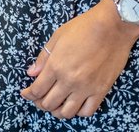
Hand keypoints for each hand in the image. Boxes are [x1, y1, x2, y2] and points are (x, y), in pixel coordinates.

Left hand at [21, 0, 138, 119]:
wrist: (113, 26)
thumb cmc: (83, 27)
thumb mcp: (57, 37)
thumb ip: (43, 57)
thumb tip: (32, 73)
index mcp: (56, 66)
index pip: (37, 90)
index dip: (28, 94)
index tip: (26, 93)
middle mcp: (69, 80)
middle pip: (49, 104)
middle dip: (40, 103)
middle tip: (39, 98)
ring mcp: (86, 88)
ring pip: (67, 112)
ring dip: (57, 111)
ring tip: (56, 104)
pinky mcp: (101, 91)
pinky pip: (87, 111)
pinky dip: (78, 112)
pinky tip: (75, 104)